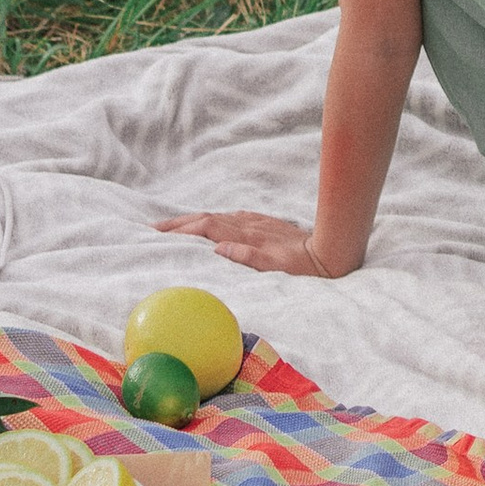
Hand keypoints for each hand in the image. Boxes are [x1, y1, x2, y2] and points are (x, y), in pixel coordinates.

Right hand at [156, 211, 333, 278]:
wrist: (329, 252)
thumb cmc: (303, 267)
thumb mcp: (276, 268)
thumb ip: (248, 257)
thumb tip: (218, 248)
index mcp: (247, 235)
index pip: (207, 228)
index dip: (182, 230)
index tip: (160, 234)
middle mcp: (248, 225)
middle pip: (207, 219)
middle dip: (180, 223)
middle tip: (155, 228)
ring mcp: (256, 223)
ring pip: (217, 217)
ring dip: (193, 221)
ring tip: (174, 227)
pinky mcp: (265, 224)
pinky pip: (232, 218)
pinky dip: (214, 220)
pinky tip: (211, 223)